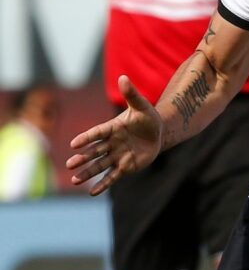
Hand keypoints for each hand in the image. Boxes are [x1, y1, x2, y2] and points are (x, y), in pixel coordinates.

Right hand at [66, 75, 162, 195]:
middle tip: (70, 164)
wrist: (158, 132)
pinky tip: (93, 192)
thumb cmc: (147, 117)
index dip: (87, 138)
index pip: (98, 133)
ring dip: (88, 173)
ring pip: (100, 165)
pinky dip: (103, 184)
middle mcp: (111, 143)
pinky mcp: (125, 166)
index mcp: (113, 128)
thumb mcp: (141, 105)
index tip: (74, 144)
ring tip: (74, 180)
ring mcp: (117, 155)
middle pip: (95, 152)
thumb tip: (123, 77)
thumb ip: (131, 94)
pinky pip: (113, 176)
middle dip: (83, 158)